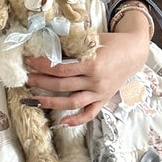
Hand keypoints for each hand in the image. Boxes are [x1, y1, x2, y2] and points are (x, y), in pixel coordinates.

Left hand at [25, 29, 148, 129]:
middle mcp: (95, 81)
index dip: (42, 65)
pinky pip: (89, 114)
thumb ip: (72, 45)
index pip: (60, 68)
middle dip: (41, 82)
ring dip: (51, 102)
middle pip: (62, 85)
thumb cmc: (112, 43)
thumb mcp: (91, 39)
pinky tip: (62, 122)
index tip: (30, 61)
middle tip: (27, 78)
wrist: (134, 52)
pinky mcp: (103, 100)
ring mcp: (99, 92)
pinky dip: (76, 120)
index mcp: (92, 63)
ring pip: (72, 102)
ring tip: (35, 100)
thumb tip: (48, 46)